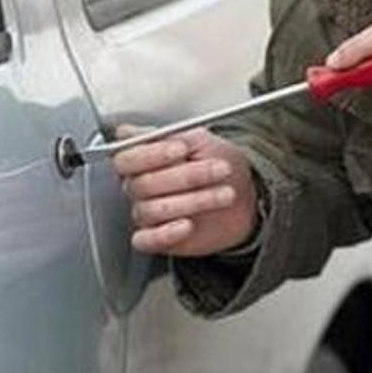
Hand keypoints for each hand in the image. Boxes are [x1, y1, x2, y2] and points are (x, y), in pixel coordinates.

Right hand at [113, 126, 257, 256]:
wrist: (244, 194)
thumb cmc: (218, 164)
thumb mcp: (199, 140)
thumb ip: (167, 136)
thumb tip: (128, 132)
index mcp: (141, 160)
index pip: (127, 159)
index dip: (152, 155)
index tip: (182, 149)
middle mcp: (139, 187)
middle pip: (143, 185)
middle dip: (186, 176)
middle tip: (219, 170)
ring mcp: (147, 213)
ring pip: (151, 210)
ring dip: (192, 202)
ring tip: (223, 195)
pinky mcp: (157, 238)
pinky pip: (146, 240)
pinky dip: (165, 234)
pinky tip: (187, 225)